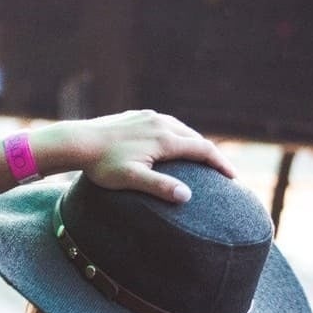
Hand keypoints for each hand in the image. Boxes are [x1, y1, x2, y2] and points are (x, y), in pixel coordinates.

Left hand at [49, 110, 234, 202]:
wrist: (78, 141)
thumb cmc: (103, 164)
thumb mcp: (132, 179)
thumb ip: (159, 187)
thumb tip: (186, 196)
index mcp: (165, 139)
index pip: (203, 150)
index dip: (222, 165)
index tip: (234, 178)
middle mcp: (161, 123)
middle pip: (195, 139)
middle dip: (211, 155)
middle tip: (223, 172)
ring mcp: (149, 117)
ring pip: (181, 130)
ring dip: (194, 144)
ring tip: (201, 160)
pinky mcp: (138, 116)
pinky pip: (165, 125)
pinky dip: (177, 136)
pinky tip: (172, 146)